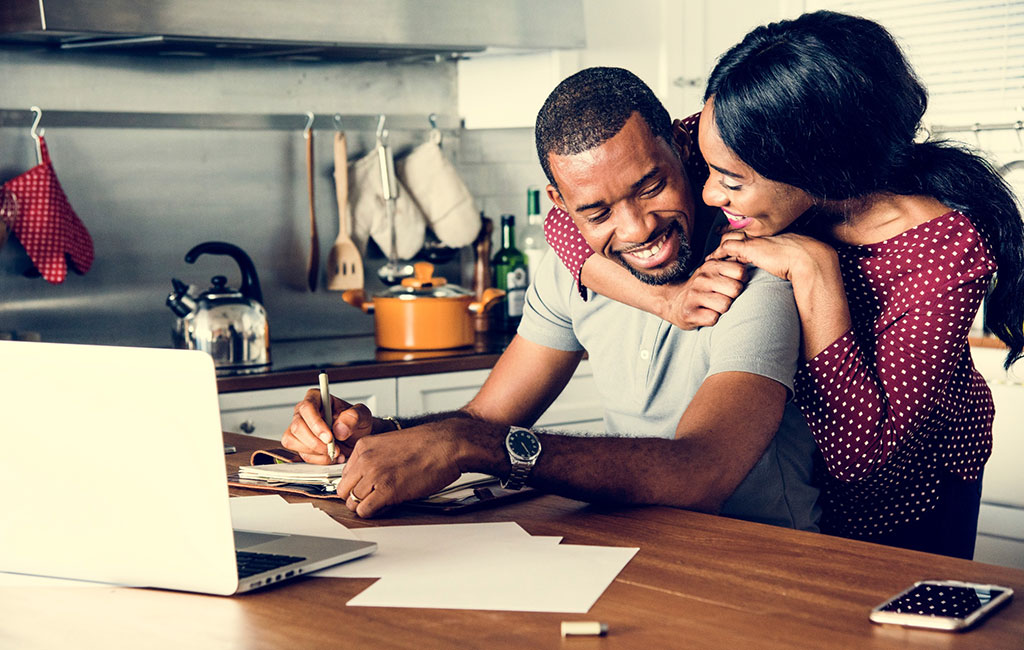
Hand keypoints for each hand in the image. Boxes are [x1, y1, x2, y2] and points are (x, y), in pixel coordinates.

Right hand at [281, 388, 375, 464]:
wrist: (356, 439)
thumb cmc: (355, 423)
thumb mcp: (362, 416)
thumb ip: (354, 417)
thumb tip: (339, 428)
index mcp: (317, 398)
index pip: (307, 407)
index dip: (316, 424)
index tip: (329, 437)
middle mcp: (304, 413)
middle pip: (297, 427)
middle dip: (316, 442)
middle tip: (334, 448)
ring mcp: (299, 429)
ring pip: (294, 442)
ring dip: (316, 452)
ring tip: (335, 452)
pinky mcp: (299, 444)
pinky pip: (300, 454)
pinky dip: (317, 459)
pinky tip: (330, 456)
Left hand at [335, 426, 461, 517]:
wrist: (447, 445)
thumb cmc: (426, 445)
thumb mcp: (390, 444)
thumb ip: (373, 458)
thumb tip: (365, 478)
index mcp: (364, 446)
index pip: (345, 474)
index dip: (356, 484)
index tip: (366, 488)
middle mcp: (365, 459)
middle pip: (343, 490)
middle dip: (356, 497)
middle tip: (372, 498)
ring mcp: (375, 475)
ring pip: (353, 502)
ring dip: (366, 506)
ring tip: (383, 501)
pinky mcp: (387, 490)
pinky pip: (365, 511)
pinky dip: (373, 513)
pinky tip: (387, 506)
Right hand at [659, 259, 747, 328]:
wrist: (673, 302)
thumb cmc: (701, 288)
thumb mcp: (713, 272)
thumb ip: (731, 266)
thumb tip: (752, 259)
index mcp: (711, 266)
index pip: (740, 271)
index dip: (741, 281)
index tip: (732, 284)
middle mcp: (702, 278)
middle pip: (735, 290)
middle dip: (733, 297)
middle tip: (722, 297)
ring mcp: (694, 295)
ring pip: (725, 305)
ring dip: (722, 309)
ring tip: (713, 306)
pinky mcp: (689, 313)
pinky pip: (713, 318)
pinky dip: (712, 319)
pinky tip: (705, 314)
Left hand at [708, 231, 831, 282]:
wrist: (809, 259)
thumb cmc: (806, 259)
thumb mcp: (791, 255)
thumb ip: (781, 255)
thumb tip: (780, 263)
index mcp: (771, 233)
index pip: (748, 230)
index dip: (737, 233)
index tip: (729, 234)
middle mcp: (761, 233)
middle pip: (735, 232)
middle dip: (724, 236)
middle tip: (715, 241)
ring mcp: (755, 240)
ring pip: (728, 239)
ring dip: (719, 248)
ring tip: (711, 257)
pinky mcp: (750, 248)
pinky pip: (727, 248)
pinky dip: (718, 254)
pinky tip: (712, 260)